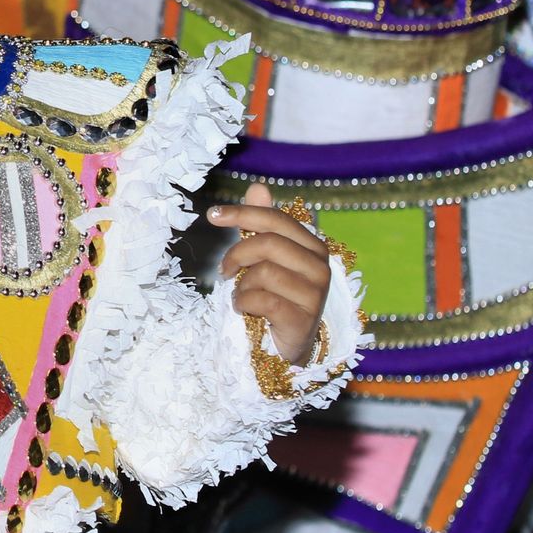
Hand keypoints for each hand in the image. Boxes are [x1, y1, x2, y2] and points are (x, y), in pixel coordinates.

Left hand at [210, 184, 330, 363]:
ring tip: (243, 294)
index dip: (242, 213)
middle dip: (237, 254)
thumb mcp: (268, 257)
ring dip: (242, 285)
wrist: (289, 345)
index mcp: (313, 246)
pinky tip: (245, 308)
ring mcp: (315, 295)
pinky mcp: (303, 320)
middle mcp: (320, 267)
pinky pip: (263, 300)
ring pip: (264, 272)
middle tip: (225, 271)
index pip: (275, 219)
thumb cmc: (278, 295)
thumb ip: (263, 222)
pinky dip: (245, 303)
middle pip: (268, 243)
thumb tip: (258, 187)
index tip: (212, 214)